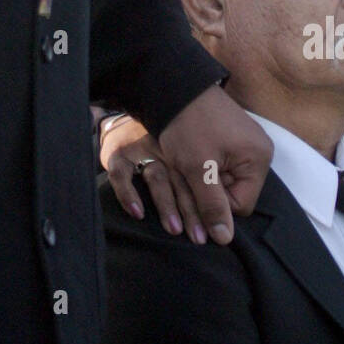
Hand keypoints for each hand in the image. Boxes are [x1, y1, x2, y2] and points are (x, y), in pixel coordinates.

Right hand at [100, 115, 212, 243]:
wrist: (137, 104)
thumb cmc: (170, 138)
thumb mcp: (193, 154)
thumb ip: (209, 185)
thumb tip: (223, 222)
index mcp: (189, 150)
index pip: (204, 180)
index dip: (211, 206)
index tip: (218, 232)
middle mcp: (168, 151)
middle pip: (182, 184)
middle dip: (191, 213)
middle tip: (199, 239)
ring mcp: (144, 151)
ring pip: (158, 179)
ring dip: (166, 204)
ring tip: (174, 229)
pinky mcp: (120, 154)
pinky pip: (121, 174)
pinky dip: (128, 193)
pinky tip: (137, 213)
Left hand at [158, 85, 272, 245]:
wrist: (174, 85)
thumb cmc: (188, 125)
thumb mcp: (198, 168)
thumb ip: (213, 205)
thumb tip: (225, 240)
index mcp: (259, 159)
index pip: (241, 205)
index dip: (215, 204)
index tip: (195, 185)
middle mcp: (258, 152)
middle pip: (234, 194)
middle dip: (208, 191)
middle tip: (186, 174)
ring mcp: (245, 145)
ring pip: (223, 181)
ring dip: (202, 179)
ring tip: (186, 162)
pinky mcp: (231, 139)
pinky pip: (220, 166)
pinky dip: (202, 166)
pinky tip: (189, 154)